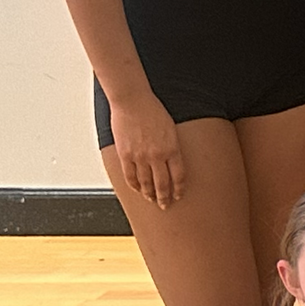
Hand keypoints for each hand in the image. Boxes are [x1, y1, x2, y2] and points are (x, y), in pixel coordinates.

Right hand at [106, 91, 185, 208]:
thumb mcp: (171, 128)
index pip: (178, 176)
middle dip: (165, 197)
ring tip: (152, 200)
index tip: (179, 195)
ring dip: (149, 194)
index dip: (179, 189)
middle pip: (163, 184)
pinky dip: (134, 185)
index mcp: (172, 148)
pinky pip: (130, 176)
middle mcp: (157, 155)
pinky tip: (137, 189)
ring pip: (146, 183)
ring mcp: (140, 156)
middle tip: (165, 205)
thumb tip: (172, 161)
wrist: (133, 101)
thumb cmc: (153, 110)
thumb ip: (172, 146)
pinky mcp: (125, 154)